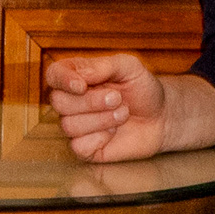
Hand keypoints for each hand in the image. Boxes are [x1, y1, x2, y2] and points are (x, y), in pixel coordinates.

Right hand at [45, 51, 170, 161]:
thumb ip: (103, 66)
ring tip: (123, 113)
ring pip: (69, 125)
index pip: (54, 75)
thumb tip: (79, 76)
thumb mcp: (129, 67)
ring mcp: (76, 126)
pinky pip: (78, 146)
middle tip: (117, 98)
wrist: (160, 117)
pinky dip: (100, 138)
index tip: (82, 85)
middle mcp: (71, 101)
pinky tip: (113, 132)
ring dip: (101, 119)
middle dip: (91, 101)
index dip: (63, 80)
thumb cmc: (142, 89)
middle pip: (59, 102)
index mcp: (77, 77)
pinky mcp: (85, 148)